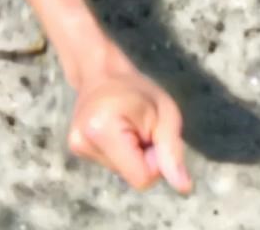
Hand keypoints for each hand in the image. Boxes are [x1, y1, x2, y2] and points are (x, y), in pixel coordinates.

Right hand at [68, 57, 192, 193]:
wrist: (103, 72)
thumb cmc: (138, 89)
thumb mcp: (166, 114)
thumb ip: (172, 151)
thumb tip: (184, 187)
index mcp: (102, 130)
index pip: (141, 178)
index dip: (155, 162)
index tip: (151, 134)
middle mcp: (82, 141)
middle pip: (132, 176)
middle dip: (144, 157)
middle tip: (140, 127)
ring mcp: (76, 146)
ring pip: (123, 172)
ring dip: (133, 154)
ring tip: (128, 126)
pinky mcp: (76, 148)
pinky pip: (113, 164)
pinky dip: (121, 152)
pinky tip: (117, 130)